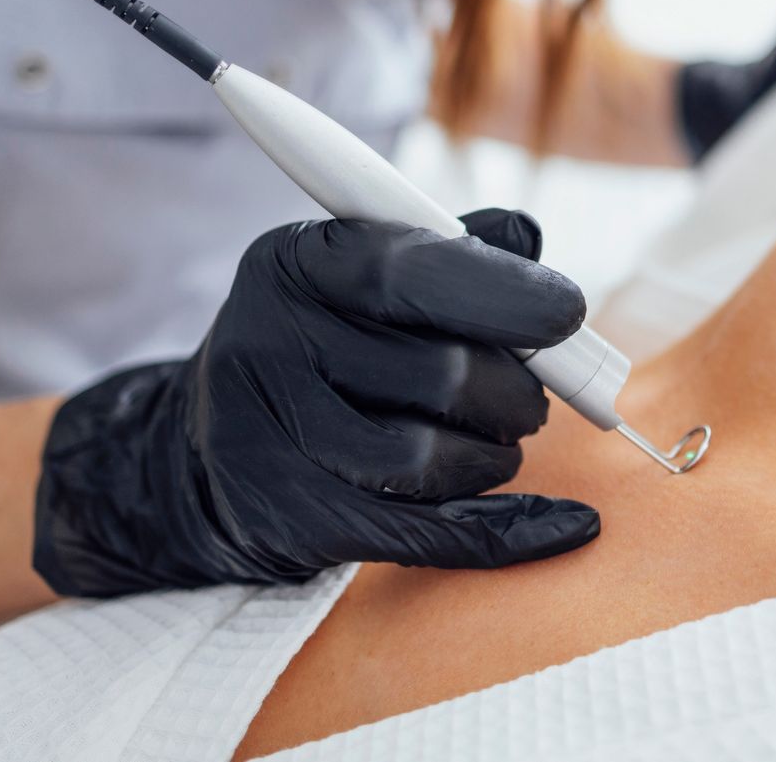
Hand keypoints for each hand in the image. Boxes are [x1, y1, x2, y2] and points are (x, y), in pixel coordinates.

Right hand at [32, 208, 599, 595]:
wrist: (206, 449)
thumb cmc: (323, 346)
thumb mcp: (365, 275)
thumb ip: (451, 250)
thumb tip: (528, 239)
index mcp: (300, 261)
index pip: (414, 271)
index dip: (506, 293)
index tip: (569, 312)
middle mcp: (271, 340)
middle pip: (440, 372)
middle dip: (515, 391)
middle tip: (530, 400)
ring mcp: (268, 435)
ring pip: (429, 458)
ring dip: (495, 458)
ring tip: (498, 447)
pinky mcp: (287, 516)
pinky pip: (423, 535)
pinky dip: (510, 531)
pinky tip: (564, 524)